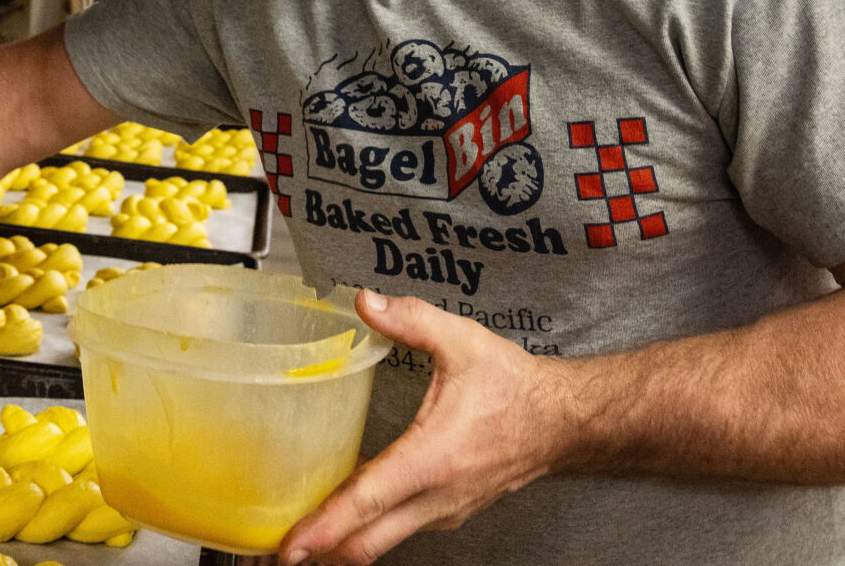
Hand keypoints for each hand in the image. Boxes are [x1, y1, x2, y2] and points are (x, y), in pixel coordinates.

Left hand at [276, 291, 575, 564]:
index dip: (325, 525)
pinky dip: (370, 527)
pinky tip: (350, 506)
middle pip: (368, 542)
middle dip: (323, 550)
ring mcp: (443, 510)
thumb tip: (366, 302)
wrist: (561, 422)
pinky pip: (400, 528)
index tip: (293, 544)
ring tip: (306, 529)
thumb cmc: (514, 388)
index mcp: (433, 458)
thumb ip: (411, 320)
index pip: (369, 501)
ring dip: (344, 540)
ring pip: (384, 541)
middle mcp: (437, 496)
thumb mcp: (462, 341)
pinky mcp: (448, 511)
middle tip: (283, 547)